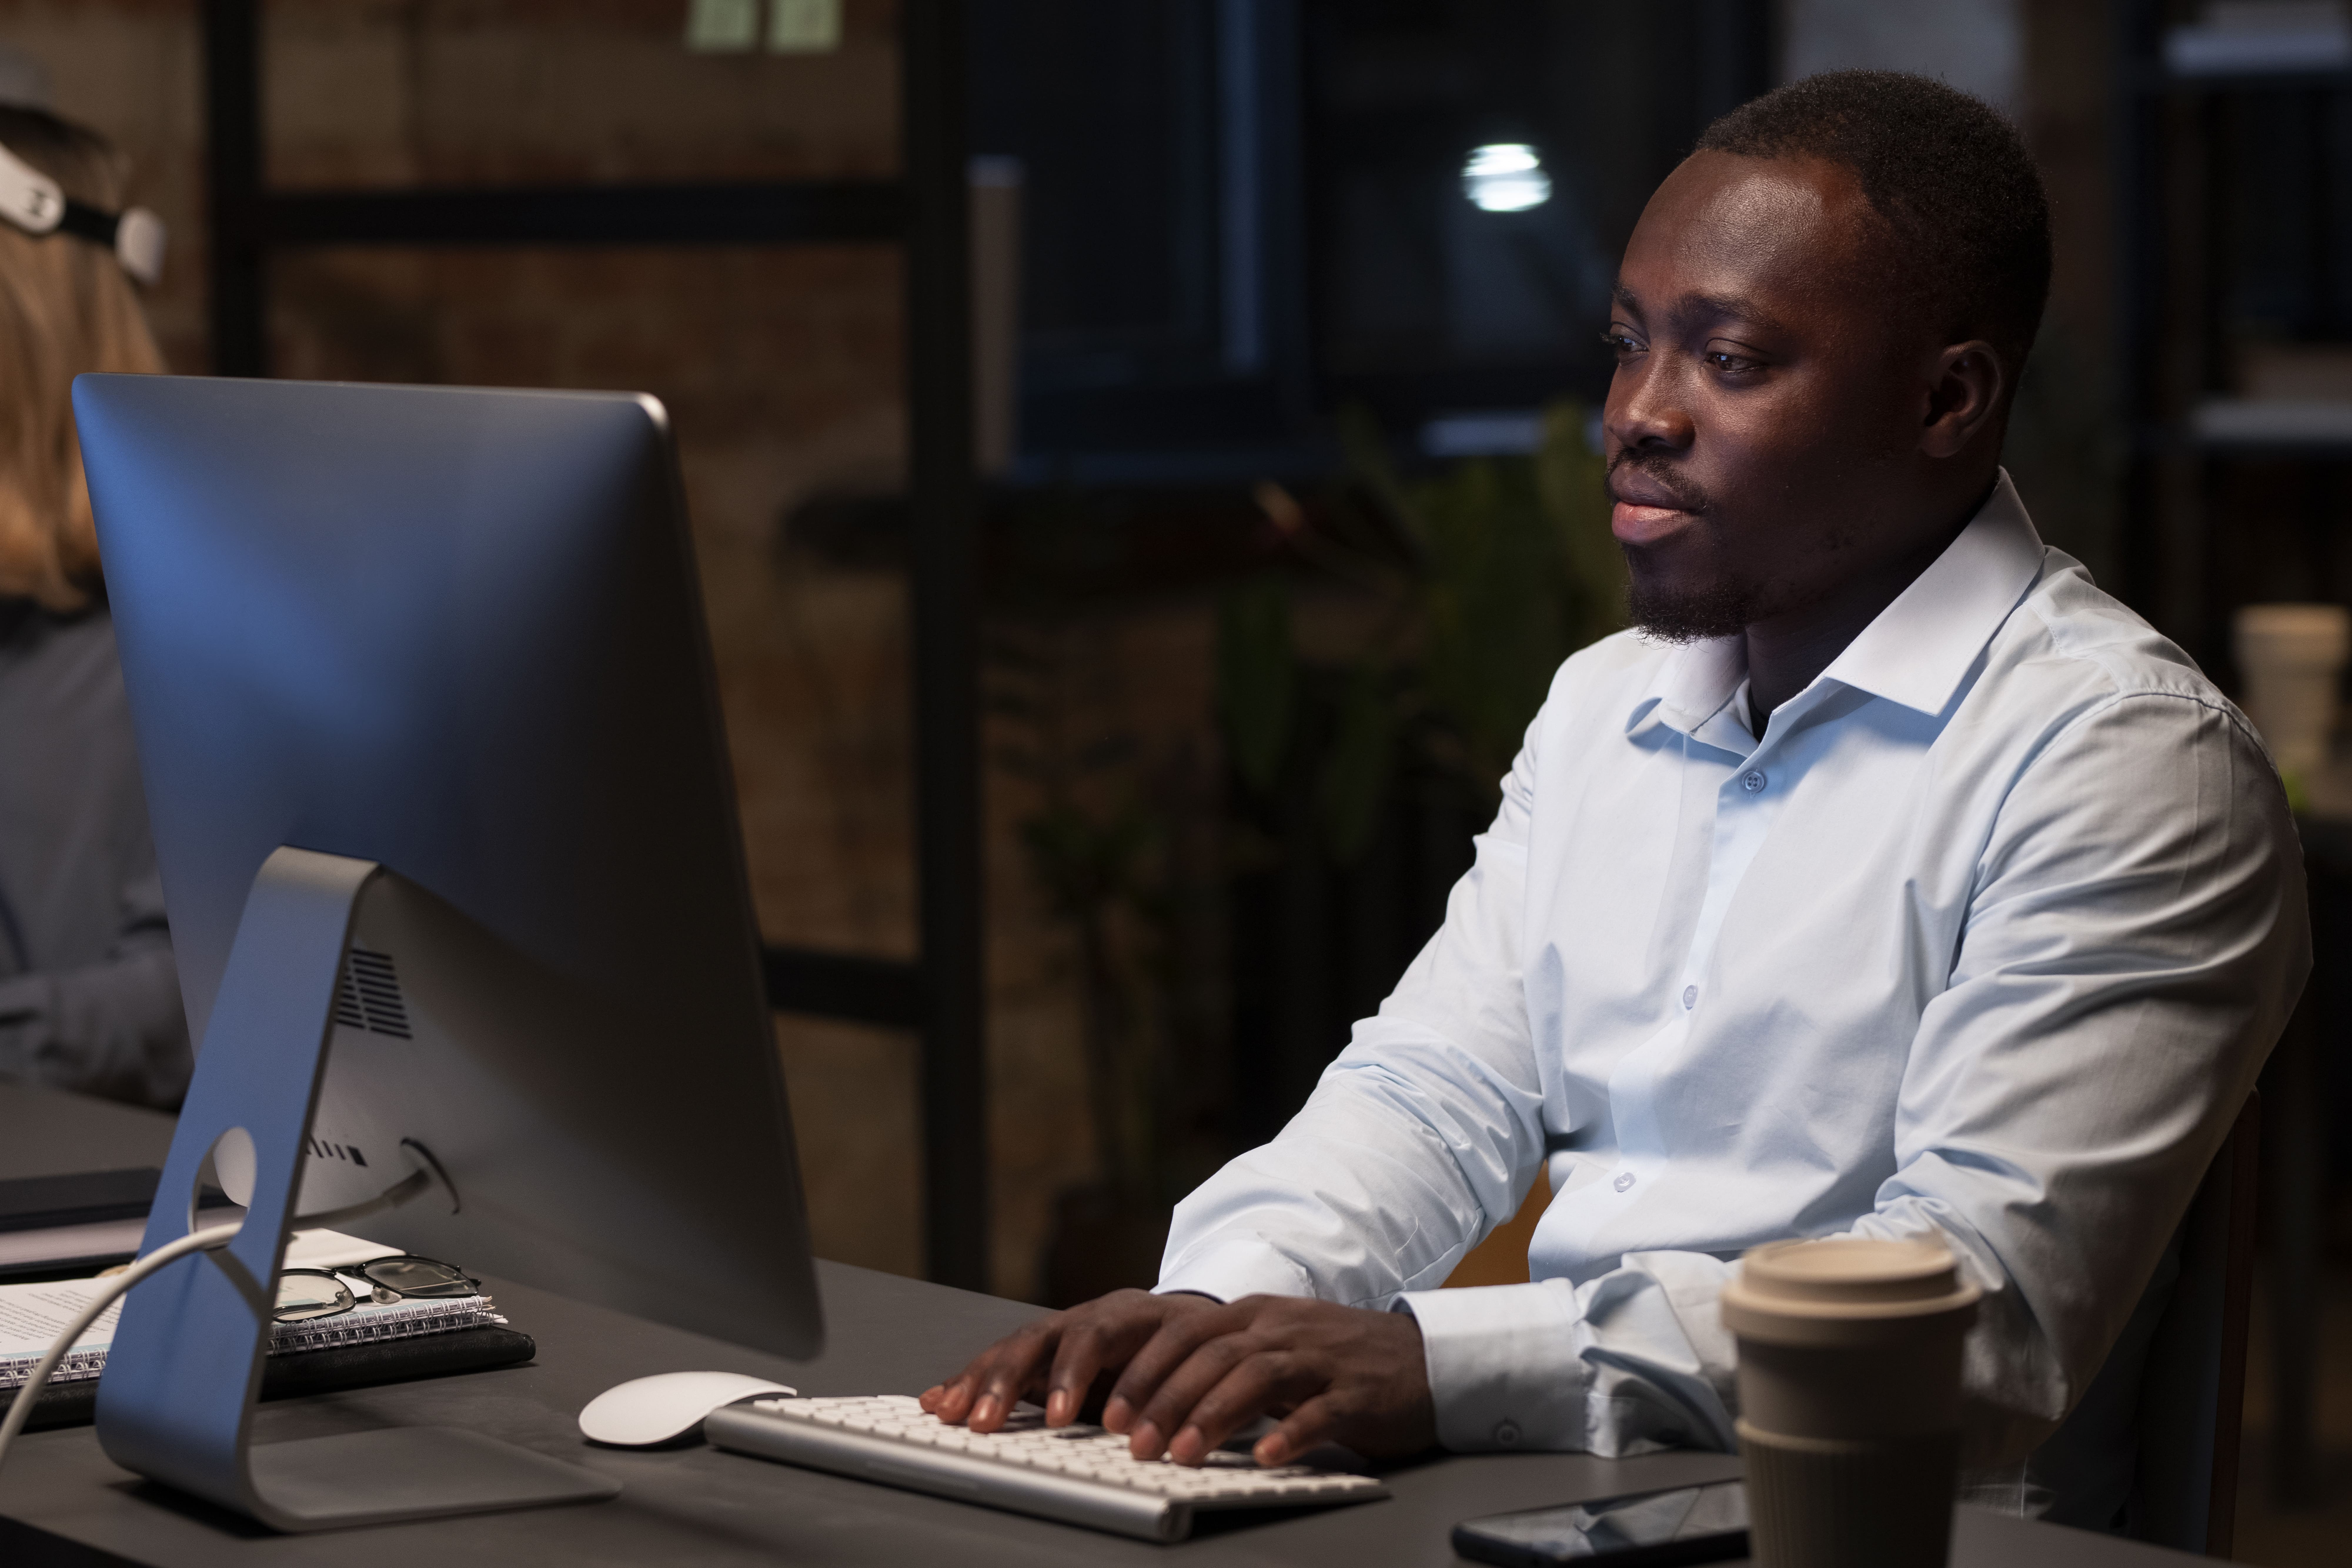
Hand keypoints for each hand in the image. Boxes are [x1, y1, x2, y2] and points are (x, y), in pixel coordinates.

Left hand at [920, 1289, 1433, 1468]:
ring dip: (1210, 1414)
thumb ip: (1210, 1369)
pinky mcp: (1355, 1390)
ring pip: (1253, 1375)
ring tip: (1180, 1455)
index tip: (1091, 1409)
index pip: (1175, 1333)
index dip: (1130, 1369)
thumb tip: (1138, 1408)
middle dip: (1157, 1393)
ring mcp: (1316, 1355)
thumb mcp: (1265, 1355)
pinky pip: (1317, 1409)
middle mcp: (1275, 1326)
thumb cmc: (1331, 1364)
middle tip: (1124, 1438)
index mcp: (1247, 1318)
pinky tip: (1266, 1454)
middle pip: (1204, 1351)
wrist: (1421, 1359)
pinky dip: (1289, 1432)